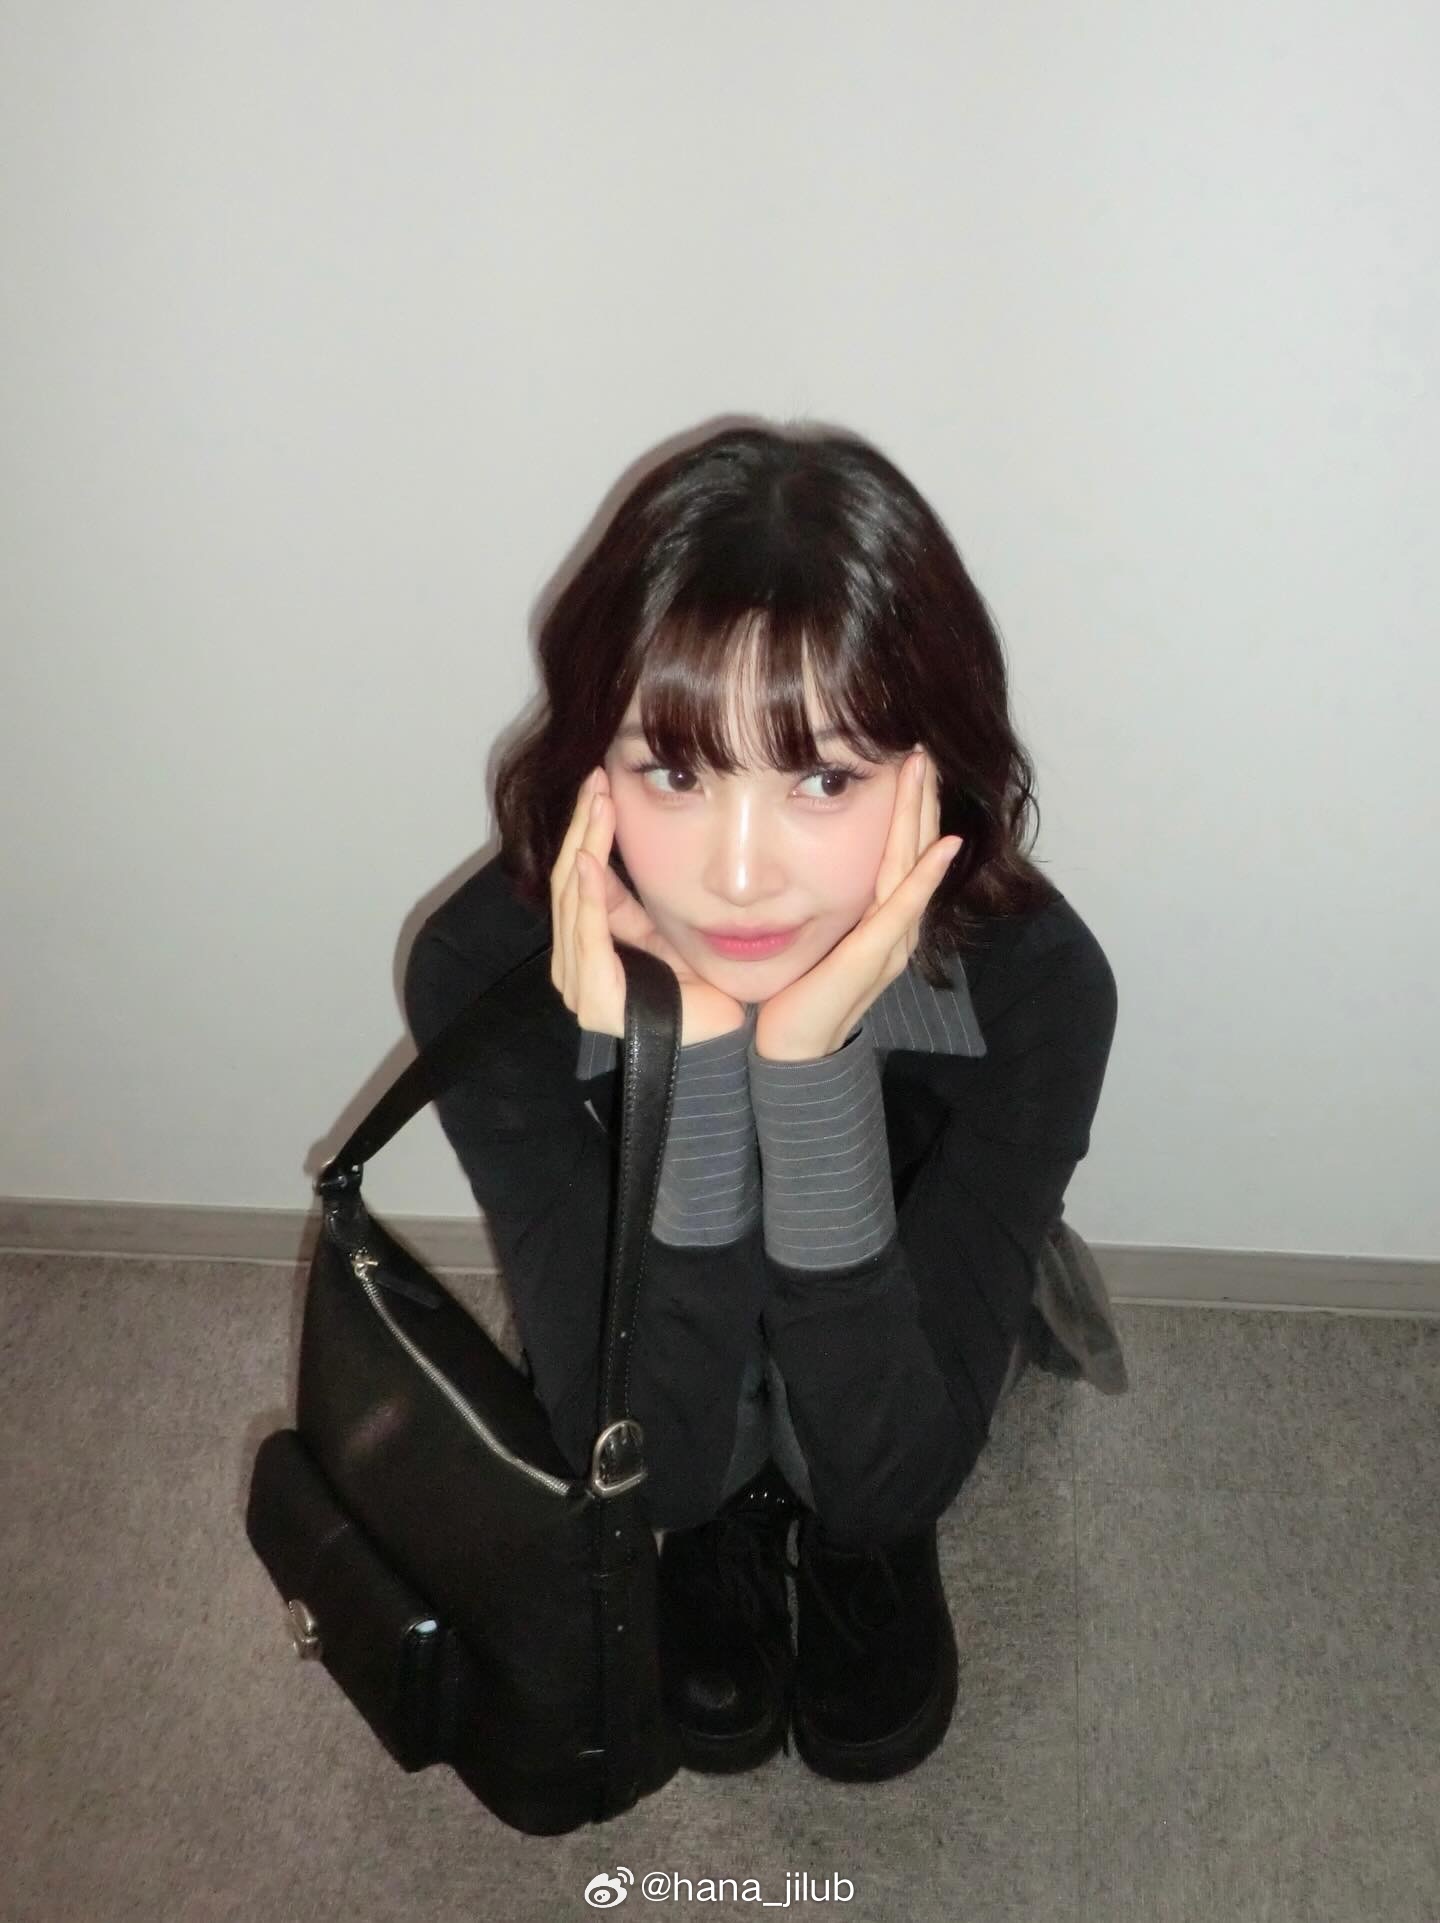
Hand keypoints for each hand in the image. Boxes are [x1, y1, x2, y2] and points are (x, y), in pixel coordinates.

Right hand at [549, 766, 748, 1046]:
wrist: (725, 1043)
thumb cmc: (703, 992)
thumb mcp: (663, 931)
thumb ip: (632, 902)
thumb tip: (610, 852)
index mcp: (593, 947)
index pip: (582, 879)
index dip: (589, 832)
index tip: (599, 785)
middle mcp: (576, 964)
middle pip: (571, 881)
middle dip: (583, 827)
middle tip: (595, 779)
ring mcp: (579, 983)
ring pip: (574, 898)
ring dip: (585, 847)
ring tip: (596, 802)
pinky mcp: (594, 998)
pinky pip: (589, 934)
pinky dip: (588, 896)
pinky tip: (589, 861)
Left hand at [753, 747, 962, 1061]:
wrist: (793, 1051)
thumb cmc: (797, 997)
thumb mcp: (814, 937)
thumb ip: (822, 907)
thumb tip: (801, 868)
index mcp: (880, 919)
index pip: (900, 852)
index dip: (907, 808)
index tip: (906, 762)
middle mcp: (895, 927)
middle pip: (913, 849)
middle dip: (918, 798)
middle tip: (921, 748)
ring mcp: (890, 941)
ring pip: (912, 865)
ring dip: (920, 815)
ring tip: (923, 770)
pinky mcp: (874, 956)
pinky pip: (904, 907)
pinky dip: (925, 875)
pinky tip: (941, 844)